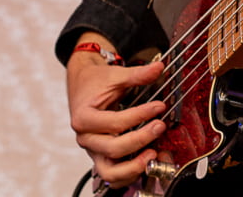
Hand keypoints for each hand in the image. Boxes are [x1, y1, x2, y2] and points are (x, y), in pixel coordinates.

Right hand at [67, 49, 166, 190]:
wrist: (82, 85)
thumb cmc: (95, 82)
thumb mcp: (116, 75)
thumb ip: (137, 74)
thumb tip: (158, 67)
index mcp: (84, 118)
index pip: (115, 123)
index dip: (140, 116)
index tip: (158, 106)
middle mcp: (86, 138)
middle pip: (113, 149)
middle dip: (140, 139)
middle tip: (159, 127)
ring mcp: (92, 150)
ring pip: (109, 172)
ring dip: (133, 167)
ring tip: (153, 154)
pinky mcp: (100, 156)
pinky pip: (112, 174)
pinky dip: (128, 173)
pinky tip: (145, 162)